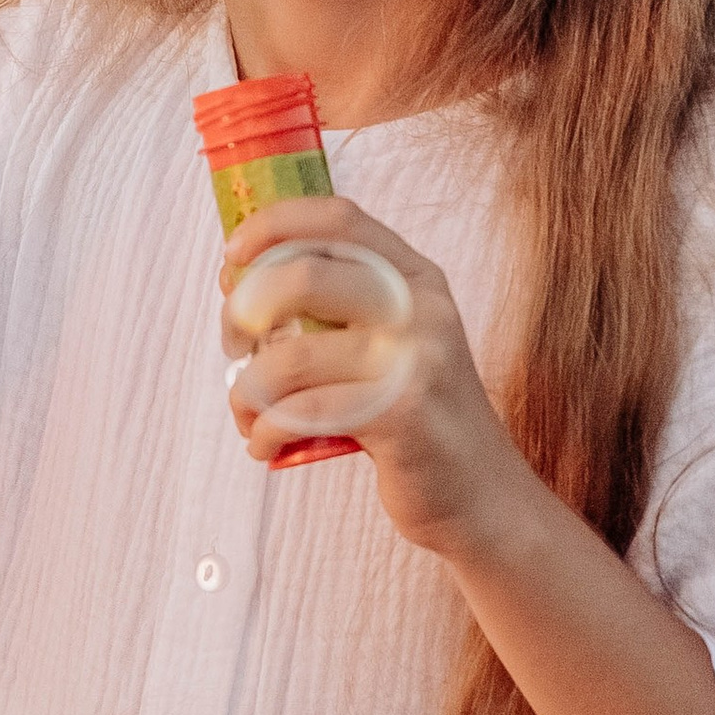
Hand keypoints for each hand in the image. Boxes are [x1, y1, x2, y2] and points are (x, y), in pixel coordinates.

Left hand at [218, 194, 540, 562]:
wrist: (483, 496)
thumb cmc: (418, 420)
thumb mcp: (397, 343)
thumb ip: (344, 307)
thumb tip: (244, 284)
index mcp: (415, 277)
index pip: (338, 218)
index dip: (274, 225)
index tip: (231, 256)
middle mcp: (420, 307)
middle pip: (302, 276)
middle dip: (243, 311)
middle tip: (234, 346)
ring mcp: (416, 359)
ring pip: (290, 357)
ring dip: (246, 390)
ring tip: (247, 414)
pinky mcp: (402, 415)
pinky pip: (302, 413)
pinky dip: (265, 431)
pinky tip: (265, 445)